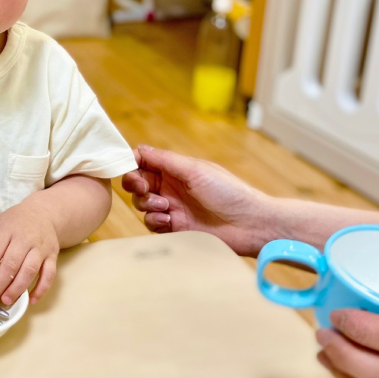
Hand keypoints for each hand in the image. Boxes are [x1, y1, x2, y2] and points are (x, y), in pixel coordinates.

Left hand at [0, 200, 58, 305]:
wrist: (43, 213)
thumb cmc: (16, 221)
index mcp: (8, 229)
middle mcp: (25, 238)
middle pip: (12, 263)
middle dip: (0, 283)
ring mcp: (40, 247)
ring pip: (30, 270)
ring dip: (18, 288)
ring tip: (7, 299)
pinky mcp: (52, 255)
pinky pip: (49, 274)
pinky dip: (41, 289)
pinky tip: (32, 300)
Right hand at [122, 145, 276, 255]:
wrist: (249, 224)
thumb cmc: (228, 192)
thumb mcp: (195, 170)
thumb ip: (164, 160)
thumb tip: (138, 148)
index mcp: (176, 169)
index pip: (144, 163)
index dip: (132, 164)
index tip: (129, 168)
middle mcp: (171, 187)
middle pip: (138, 183)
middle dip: (135, 185)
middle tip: (143, 188)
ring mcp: (172, 208)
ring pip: (141, 204)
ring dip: (147, 204)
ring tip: (165, 207)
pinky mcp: (174, 228)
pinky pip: (151, 224)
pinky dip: (155, 221)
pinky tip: (169, 220)